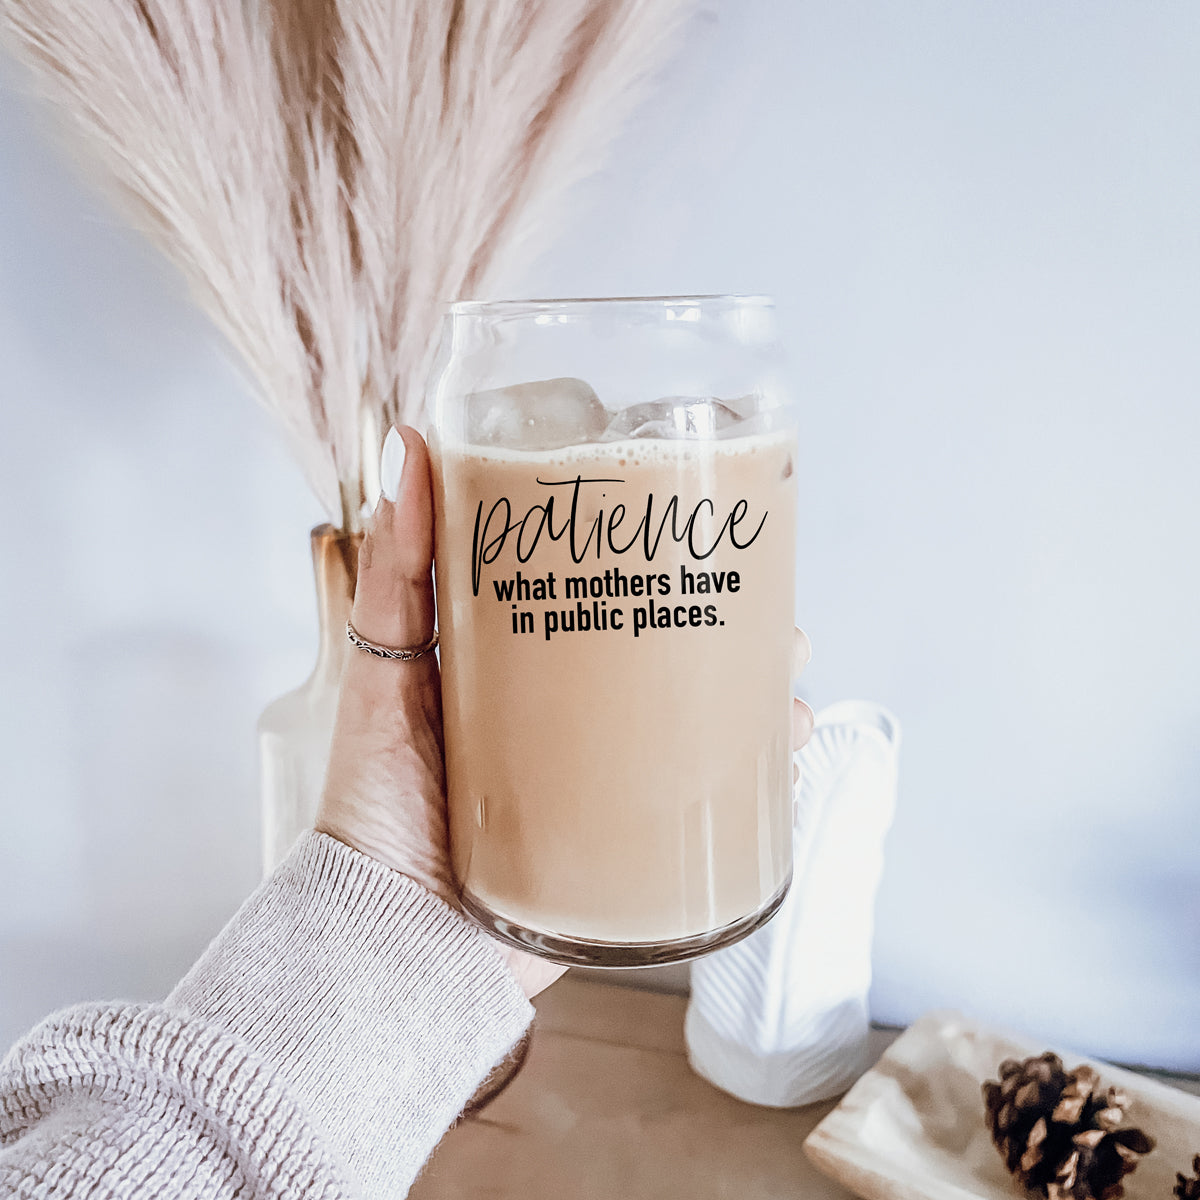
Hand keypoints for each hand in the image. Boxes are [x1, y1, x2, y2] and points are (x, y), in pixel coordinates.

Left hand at [315, 427, 814, 1000]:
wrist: (393, 944)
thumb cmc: (377, 807)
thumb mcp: (385, 670)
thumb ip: (396, 570)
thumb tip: (406, 447)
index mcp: (528, 672)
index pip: (608, 602)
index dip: (662, 567)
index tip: (701, 525)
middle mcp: (578, 724)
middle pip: (672, 660)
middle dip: (731, 630)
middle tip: (772, 609)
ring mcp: (609, 785)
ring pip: (705, 726)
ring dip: (758, 697)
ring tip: (788, 678)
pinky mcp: (629, 848)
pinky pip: (706, 807)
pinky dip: (753, 778)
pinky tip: (781, 753)